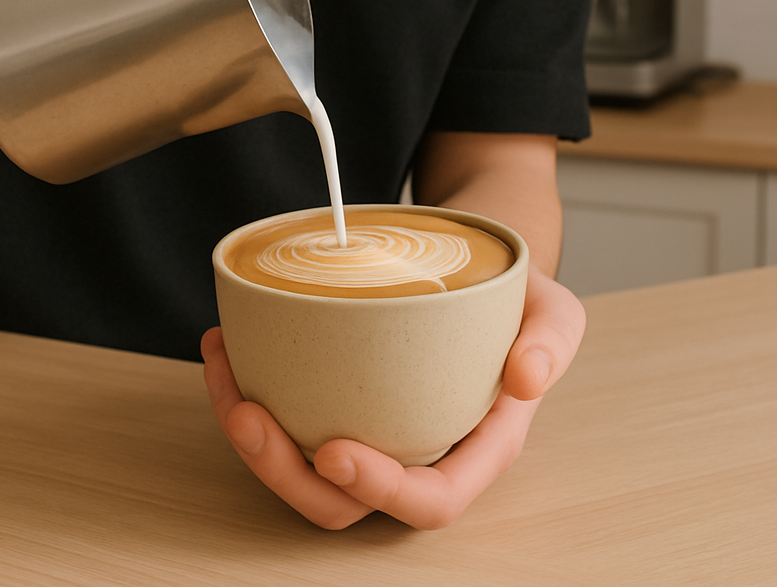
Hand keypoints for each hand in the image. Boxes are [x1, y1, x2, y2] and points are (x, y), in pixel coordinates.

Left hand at [202, 267, 584, 529]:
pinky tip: (225, 345)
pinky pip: (287, 417)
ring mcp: (371, 430)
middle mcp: (414, 452)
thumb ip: (551, 343)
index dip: (378, 490)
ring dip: (248, 433)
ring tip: (221, 367)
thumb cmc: (519, 304)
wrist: (479, 275)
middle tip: (246, 413)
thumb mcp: (554, 313)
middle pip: (343, 500)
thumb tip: (529, 378)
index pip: (429, 498)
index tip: (332, 450)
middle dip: (285, 472)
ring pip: (300, 467)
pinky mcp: (337, 400)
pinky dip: (245, 388)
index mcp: (473, 448)